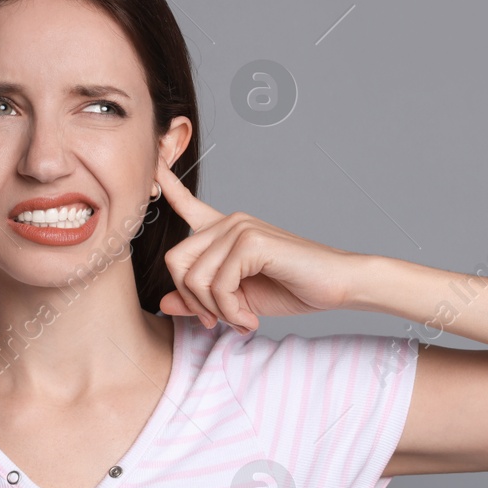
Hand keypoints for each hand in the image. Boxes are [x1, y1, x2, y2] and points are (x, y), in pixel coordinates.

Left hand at [153, 157, 363, 332]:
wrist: (338, 285)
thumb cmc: (292, 288)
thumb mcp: (236, 301)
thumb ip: (201, 301)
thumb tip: (164, 304)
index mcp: (224, 231)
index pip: (186, 204)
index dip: (165, 185)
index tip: (150, 166)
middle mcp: (229, 223)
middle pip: (176, 260)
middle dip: (192, 299)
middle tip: (219, 320)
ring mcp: (240, 228)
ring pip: (195, 277)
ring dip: (216, 310)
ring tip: (241, 320)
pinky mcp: (251, 240)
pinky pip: (218, 284)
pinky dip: (231, 310)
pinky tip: (250, 318)